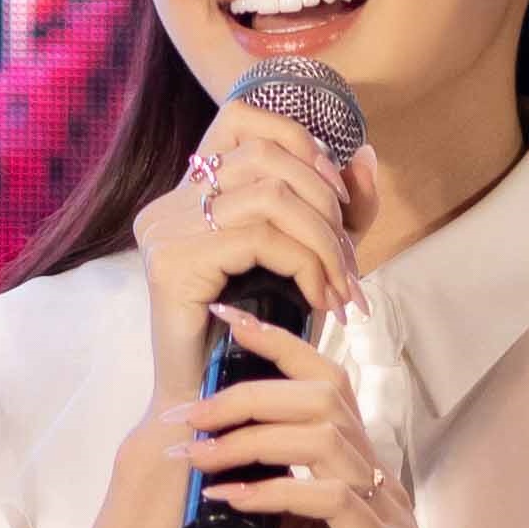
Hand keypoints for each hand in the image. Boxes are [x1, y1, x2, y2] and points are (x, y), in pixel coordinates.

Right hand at [128, 84, 371, 430]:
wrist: (213, 410)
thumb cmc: (260, 339)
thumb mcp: (313, 260)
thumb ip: (342, 211)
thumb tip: (364, 153)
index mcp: (190, 193)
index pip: (240, 118)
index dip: (300, 141)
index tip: (337, 199)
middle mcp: (168, 202)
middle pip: (267, 155)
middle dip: (328, 206)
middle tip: (351, 264)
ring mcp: (164, 229)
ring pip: (270, 196)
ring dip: (325, 242)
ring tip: (342, 289)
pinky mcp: (172, 263)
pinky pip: (260, 238)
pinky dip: (306, 264)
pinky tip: (320, 299)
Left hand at [184, 299, 491, 527]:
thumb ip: (289, 517)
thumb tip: (241, 486)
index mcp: (358, 476)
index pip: (323, 389)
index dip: (278, 346)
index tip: (226, 324)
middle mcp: (375, 481)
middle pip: (320, 396)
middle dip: (248, 390)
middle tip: (190, 410)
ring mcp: (383, 514)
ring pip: (322, 438)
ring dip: (251, 438)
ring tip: (200, 454)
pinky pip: (327, 501)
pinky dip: (275, 491)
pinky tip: (234, 499)